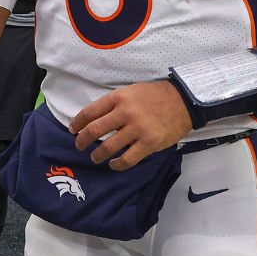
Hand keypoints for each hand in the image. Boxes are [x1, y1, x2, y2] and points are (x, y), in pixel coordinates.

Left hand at [70, 80, 192, 170]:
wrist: (183, 101)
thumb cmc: (154, 95)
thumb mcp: (131, 91)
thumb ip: (114, 104)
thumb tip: (95, 119)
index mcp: (118, 97)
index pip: (90, 112)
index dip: (78, 122)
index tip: (73, 129)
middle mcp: (125, 113)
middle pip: (95, 131)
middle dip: (82, 141)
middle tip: (79, 145)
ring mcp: (137, 129)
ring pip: (108, 147)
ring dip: (97, 155)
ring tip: (95, 157)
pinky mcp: (149, 144)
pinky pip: (127, 159)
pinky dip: (117, 164)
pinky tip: (113, 164)